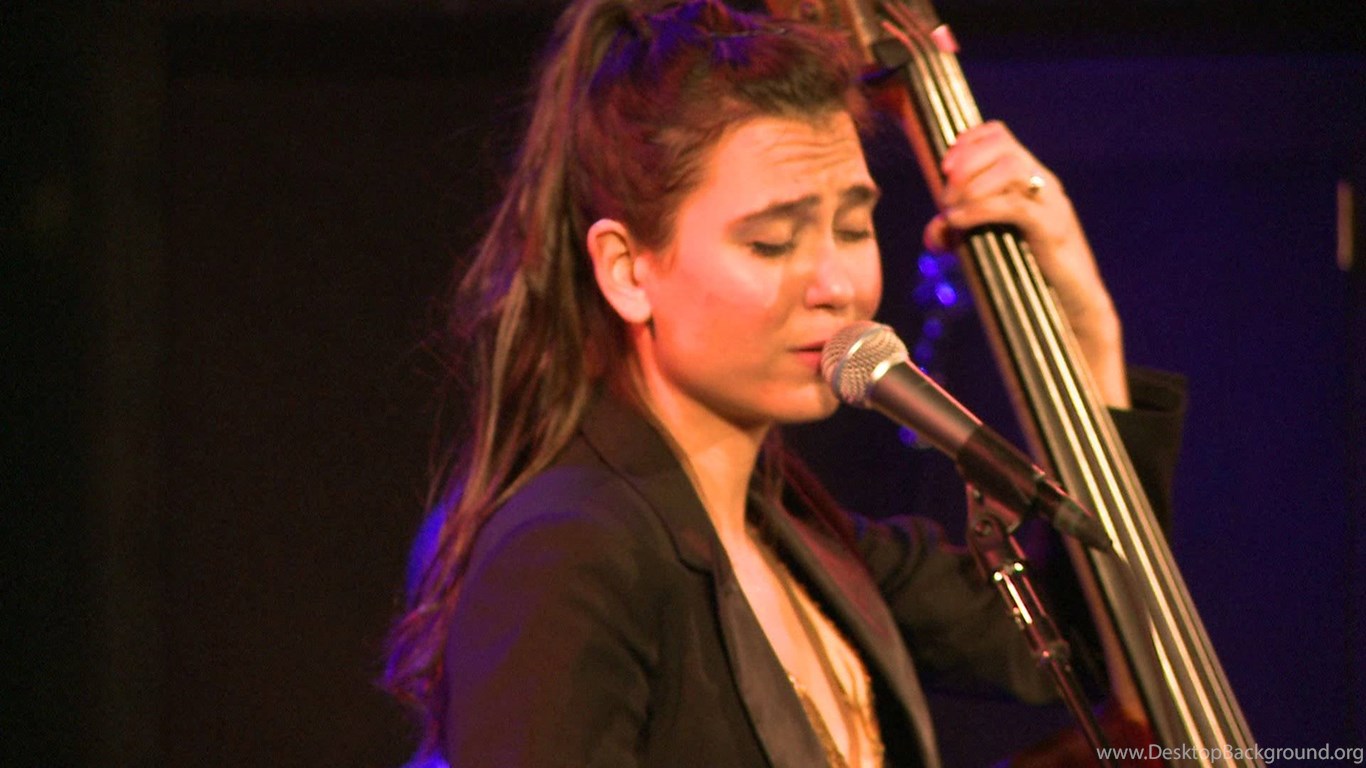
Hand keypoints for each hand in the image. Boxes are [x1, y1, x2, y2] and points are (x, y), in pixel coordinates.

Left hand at [923, 121, 1129, 407]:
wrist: (1072, 309)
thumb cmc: (1030, 276)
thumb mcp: (988, 245)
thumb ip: (961, 233)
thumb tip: (934, 234)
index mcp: (1029, 179)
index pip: (998, 134)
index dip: (966, 142)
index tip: (942, 168)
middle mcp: (1042, 184)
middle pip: (1001, 145)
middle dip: (963, 163)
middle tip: (944, 195)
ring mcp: (1050, 204)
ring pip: (1011, 168)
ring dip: (971, 185)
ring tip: (951, 210)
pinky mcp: (1052, 230)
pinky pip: (1014, 207)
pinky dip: (978, 210)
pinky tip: (957, 223)